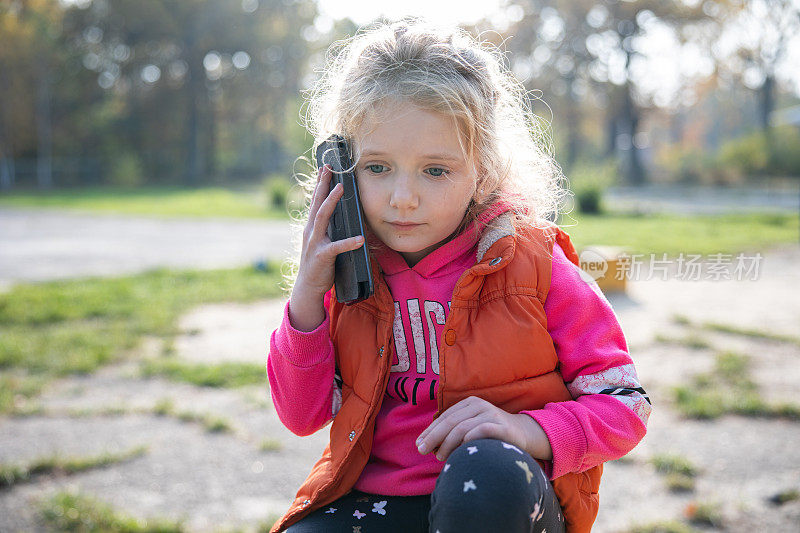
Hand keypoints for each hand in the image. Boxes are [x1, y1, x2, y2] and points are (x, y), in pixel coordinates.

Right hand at [289, 164, 364, 331]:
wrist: (307, 287)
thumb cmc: (318, 264)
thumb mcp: (322, 242)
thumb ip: (329, 229)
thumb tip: (342, 216)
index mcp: (312, 227)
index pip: (315, 201)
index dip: (320, 183)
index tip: (325, 167)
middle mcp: (311, 231)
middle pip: (317, 202)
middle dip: (323, 184)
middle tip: (329, 167)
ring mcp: (315, 242)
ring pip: (322, 217)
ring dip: (331, 202)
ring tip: (341, 189)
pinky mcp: (321, 256)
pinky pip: (337, 247)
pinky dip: (349, 242)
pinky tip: (361, 238)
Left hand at [415, 396, 552, 461]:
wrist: (523, 434)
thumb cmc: (491, 434)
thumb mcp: (471, 427)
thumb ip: (453, 432)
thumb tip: (429, 445)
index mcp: (469, 403)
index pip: (445, 417)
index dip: (430, 430)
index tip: (419, 444)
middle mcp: (479, 405)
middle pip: (450, 421)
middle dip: (433, 437)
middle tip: (422, 450)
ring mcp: (491, 414)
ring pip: (462, 427)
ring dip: (447, 443)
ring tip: (440, 457)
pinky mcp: (502, 426)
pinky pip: (481, 431)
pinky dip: (468, 440)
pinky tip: (460, 451)